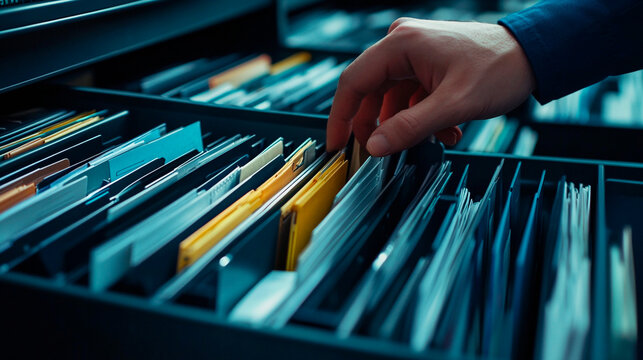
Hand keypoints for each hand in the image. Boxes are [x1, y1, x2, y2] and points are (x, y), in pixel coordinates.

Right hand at [327, 18, 535, 155]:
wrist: (532, 55)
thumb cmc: (500, 68)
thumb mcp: (452, 105)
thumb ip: (409, 128)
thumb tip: (374, 147)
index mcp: (401, 44)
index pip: (353, 82)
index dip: (341, 117)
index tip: (337, 144)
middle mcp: (402, 43)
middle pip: (371, 92)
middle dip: (379, 126)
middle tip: (382, 152)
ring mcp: (414, 52)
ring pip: (392, 98)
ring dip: (408, 124)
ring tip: (435, 138)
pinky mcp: (426, 63)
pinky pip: (409, 95)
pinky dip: (421, 116)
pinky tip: (445, 130)